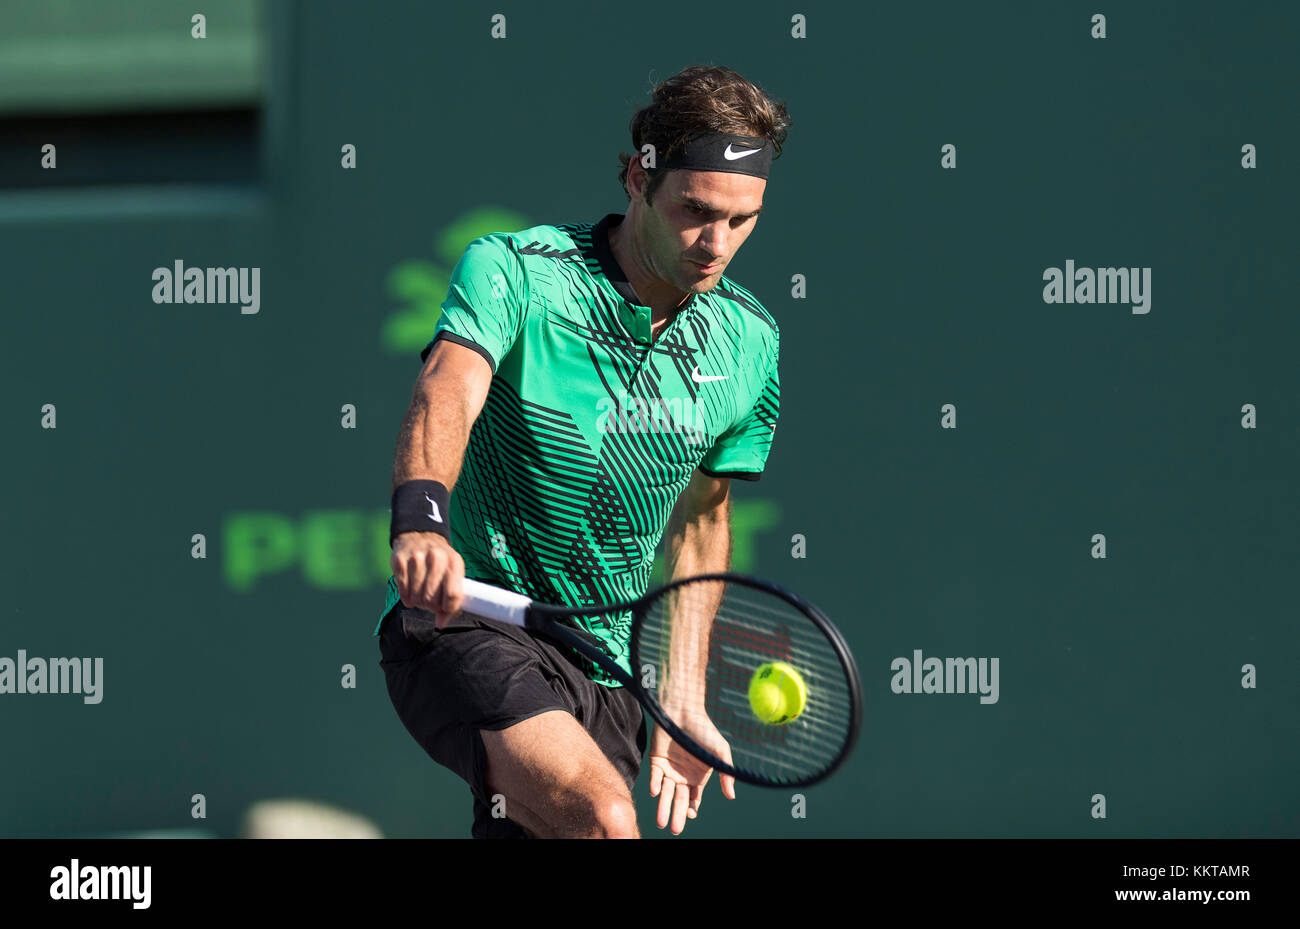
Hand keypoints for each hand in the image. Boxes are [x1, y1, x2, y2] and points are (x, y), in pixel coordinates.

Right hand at [391, 532, 464, 626]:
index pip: (453, 594)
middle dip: (430, 606)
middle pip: (432, 598)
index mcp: (454, 562)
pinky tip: (410, 593)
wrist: (420, 536)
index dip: (448, 608)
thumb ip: (450, 599)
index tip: (443, 609)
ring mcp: (417, 558)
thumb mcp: (452, 573)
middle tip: (429, 602)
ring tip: (420, 596)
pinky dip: (406, 597)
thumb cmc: (440, 561)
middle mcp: (437, 558)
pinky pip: (403, 591)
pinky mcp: (400, 561)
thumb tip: (441, 624)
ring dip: (418, 602)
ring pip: (417, 597)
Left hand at [647, 712, 735, 833]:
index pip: (693, 798)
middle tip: (674, 830)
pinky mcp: (656, 760)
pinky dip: (654, 785)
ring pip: (665, 793)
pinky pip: (654, 777)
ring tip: (660, 823)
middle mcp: (683, 775)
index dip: (691, 808)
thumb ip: (725, 773)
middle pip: (678, 800)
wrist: (683, 710)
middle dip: (677, 815)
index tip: (690, 815)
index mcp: (698, 775)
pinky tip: (656, 793)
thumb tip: (731, 797)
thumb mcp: (720, 751)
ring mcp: (669, 769)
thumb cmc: (704, 729)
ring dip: (663, 807)